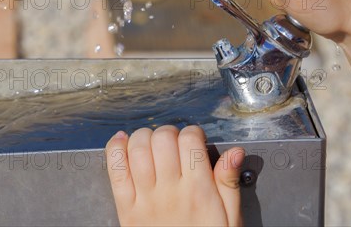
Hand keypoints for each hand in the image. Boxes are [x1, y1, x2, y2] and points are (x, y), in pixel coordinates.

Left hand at [106, 126, 244, 226]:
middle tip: (174, 142)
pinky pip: (115, 170)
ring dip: (143, 137)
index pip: (191, 141)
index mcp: (198, 191)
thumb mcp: (230, 219)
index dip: (193, 132)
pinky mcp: (125, 207)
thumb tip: (235, 152)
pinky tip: (122, 141)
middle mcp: (169, 191)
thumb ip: (229, 183)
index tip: (194, 139)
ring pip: (137, 148)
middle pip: (162, 139)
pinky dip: (115, 148)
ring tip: (152, 143)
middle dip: (169, 132)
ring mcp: (145, 198)